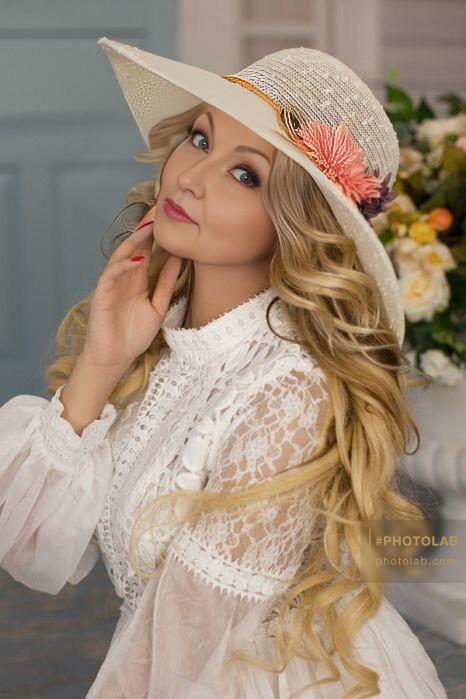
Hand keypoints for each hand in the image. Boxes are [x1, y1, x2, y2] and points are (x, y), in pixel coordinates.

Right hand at [82, 204, 182, 368]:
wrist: (115, 358)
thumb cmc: (133, 335)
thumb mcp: (157, 307)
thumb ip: (166, 284)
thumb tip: (180, 260)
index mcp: (137, 279)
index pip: (147, 251)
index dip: (157, 234)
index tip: (171, 218)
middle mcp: (124, 277)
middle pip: (135, 247)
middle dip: (146, 229)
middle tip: (160, 210)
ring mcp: (112, 283)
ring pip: (122, 255)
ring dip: (135, 240)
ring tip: (149, 226)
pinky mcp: (102, 293)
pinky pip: (111, 274)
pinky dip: (123, 264)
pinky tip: (136, 258)